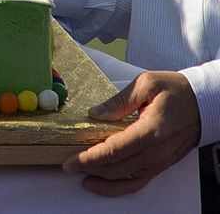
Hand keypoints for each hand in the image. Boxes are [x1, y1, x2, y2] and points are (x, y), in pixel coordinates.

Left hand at [63, 71, 199, 195]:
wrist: (205, 103)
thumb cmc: (177, 91)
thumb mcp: (146, 84)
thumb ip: (118, 101)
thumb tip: (95, 114)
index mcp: (151, 131)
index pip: (115, 151)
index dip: (90, 158)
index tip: (71, 161)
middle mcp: (156, 151)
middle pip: (117, 168)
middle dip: (89, 168)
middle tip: (67, 165)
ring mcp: (159, 161)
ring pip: (125, 178)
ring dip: (101, 178)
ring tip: (80, 173)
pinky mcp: (161, 165)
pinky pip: (138, 182)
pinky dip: (118, 187)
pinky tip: (101, 183)